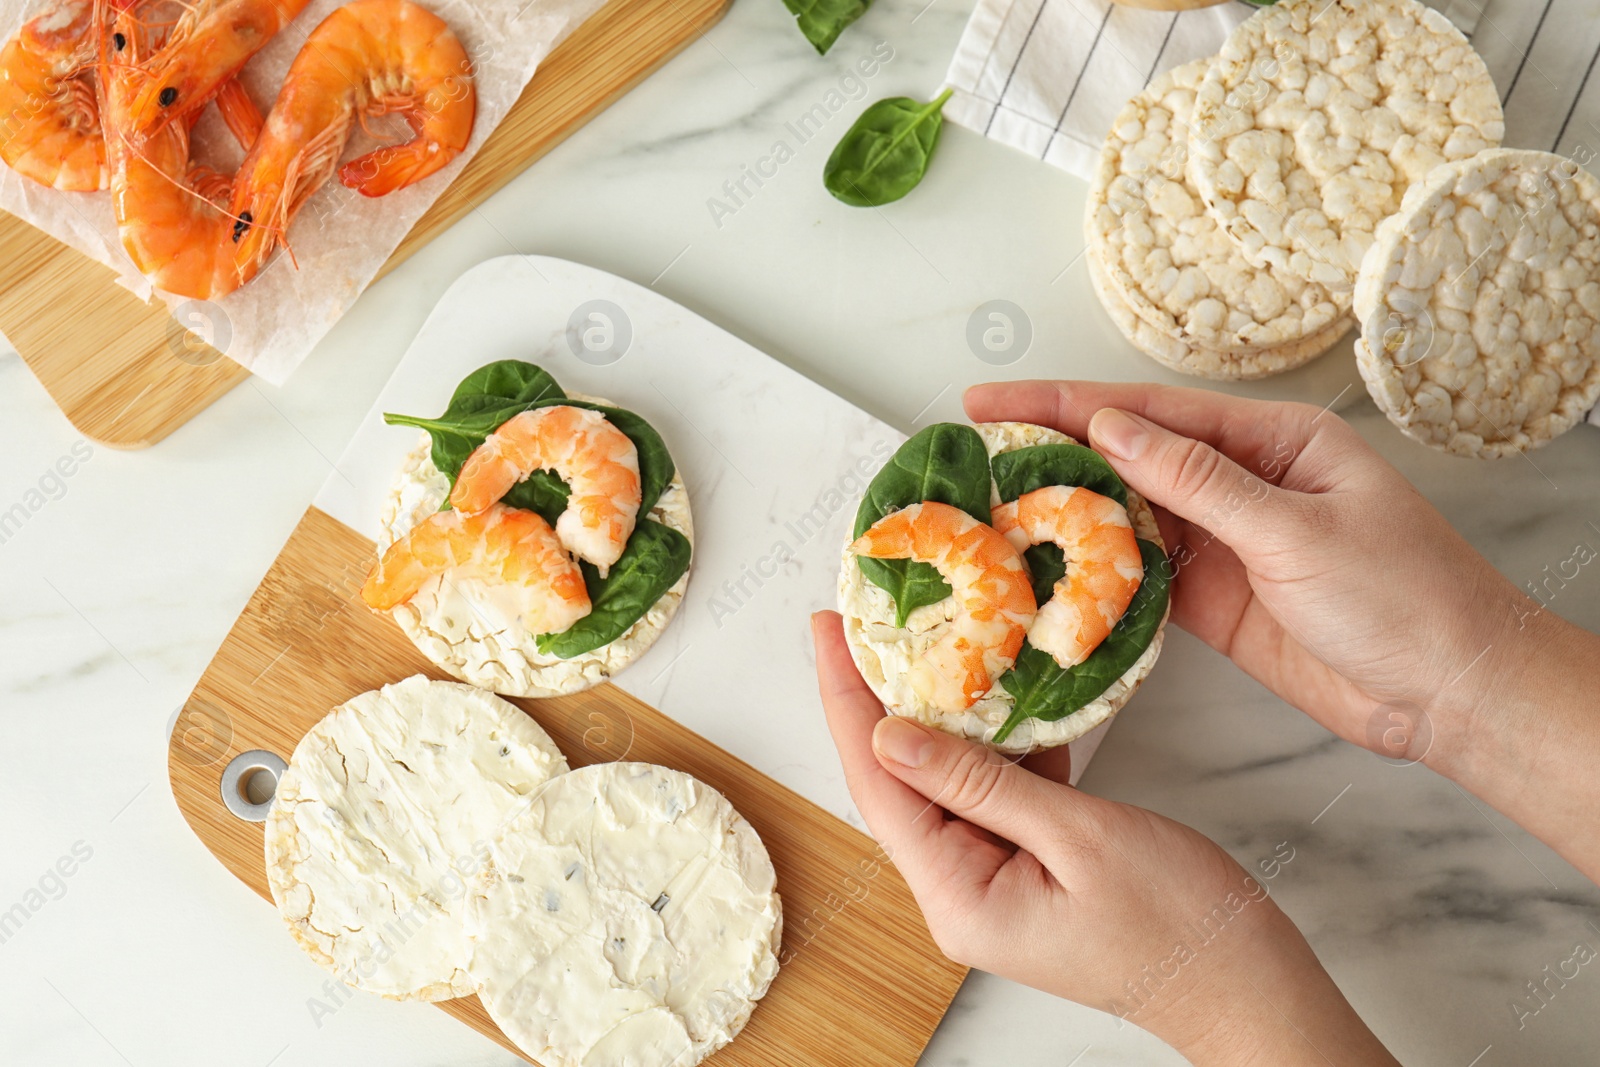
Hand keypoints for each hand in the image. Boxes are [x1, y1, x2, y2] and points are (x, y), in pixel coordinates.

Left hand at [812, 612, 1398, 1066]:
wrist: (1249, 988)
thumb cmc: (1181, 925)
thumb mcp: (1081, 838)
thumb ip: (983, 784)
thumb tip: (891, 735)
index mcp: (960, 898)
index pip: (879, 787)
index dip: (847, 702)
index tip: (828, 629)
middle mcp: (960, 895)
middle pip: (898, 782)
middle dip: (875, 698)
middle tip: (859, 619)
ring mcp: (993, 882)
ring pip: (944, 782)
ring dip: (935, 713)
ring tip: (914, 637)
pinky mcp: (1028, 869)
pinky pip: (992, 795)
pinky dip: (993, 743)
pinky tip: (993, 689)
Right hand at [964, 380, 1599, 883]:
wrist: (1448, 692)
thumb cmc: (1405, 597)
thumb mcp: (1296, 529)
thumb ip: (1199, 481)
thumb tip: (1114, 429)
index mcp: (1272, 442)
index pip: (1150, 412)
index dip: (1064, 402)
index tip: (994, 399)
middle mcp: (1242, 483)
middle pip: (1127, 457)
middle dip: (1048, 450)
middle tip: (970, 450)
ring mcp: (1225, 543)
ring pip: (1126, 518)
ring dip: (1063, 515)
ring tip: (989, 511)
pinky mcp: (1216, 601)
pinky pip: (1141, 579)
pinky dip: (1095, 577)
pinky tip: (1047, 574)